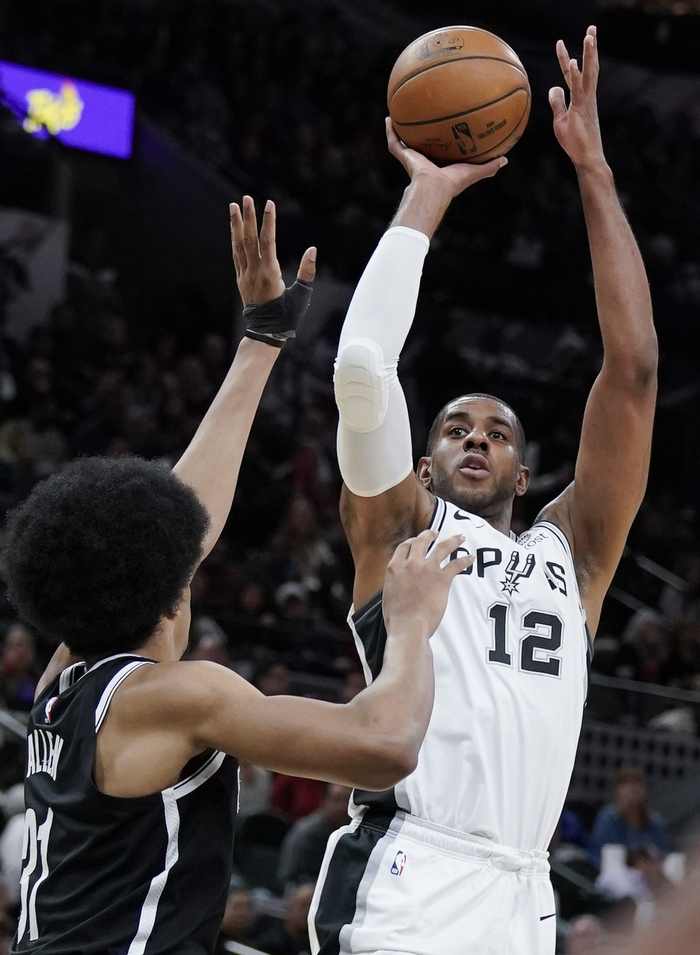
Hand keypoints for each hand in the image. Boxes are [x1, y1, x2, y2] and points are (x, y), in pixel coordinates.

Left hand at [230, 196, 315, 306]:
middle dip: (249, 217)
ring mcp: (245, 275)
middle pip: (250, 239)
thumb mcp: (301, 296)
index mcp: (270, 273)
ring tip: (233, 206)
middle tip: (246, 198)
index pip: (268, 241)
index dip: (269, 221)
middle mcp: (254, 272)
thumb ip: (307, 272)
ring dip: (236, 224)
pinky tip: (234, 229)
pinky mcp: (241, 279)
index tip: (269, 204)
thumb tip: (313, 250)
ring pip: (239, 245)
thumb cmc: (286, 316)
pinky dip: (235, 239)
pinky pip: (236, 255)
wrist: (265, 333)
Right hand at [382, 530, 472, 639]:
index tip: (416, 541)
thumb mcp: (388, 594)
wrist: (409, 626)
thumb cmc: (396, 617)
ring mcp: (427, 569)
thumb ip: (394, 583)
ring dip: (452, 540)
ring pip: (442, 547)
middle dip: (430, 535)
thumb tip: (397, 583)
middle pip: (422, 541)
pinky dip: (465, 560)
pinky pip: (456, 564)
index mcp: (395, 567)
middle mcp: (410, 564)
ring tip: (460, 537)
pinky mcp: (442, 578)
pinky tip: (470, 558)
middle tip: (436, 533)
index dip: (411, 542)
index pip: (404, 547)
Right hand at [386, 118, 506, 199]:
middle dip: (419, 134)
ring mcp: (412, 158)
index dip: (440, 141)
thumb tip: (506, 160)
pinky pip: (394, 142)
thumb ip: (489, 166)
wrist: (434, 188)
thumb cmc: (454, 182)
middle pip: (419, 145)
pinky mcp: (403, 156)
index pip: (438, 151)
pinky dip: (390, 131)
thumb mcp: (475, 171)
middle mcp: (423, 160)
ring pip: (404, 142)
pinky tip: (389, 118)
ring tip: (398, 114)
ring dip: (400, 130)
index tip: (442, 129)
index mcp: (438, 164)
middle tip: (420, 118)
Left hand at [549, 25, 605, 169]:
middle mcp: (587, 96)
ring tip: (588, 36)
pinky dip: (576, 76)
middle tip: (592, 28)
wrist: (587, 157)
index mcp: (580, 97)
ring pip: (589, 73)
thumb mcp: (560, 121)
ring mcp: (587, 102)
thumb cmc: (574, 142)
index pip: (571, 74)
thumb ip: (557, 103)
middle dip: (590, 47)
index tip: (560, 43)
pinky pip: (579, 90)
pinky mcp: (583, 110)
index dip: (565, 58)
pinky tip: (572, 63)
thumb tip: (553, 87)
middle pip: (589, 67)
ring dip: (588, 54)